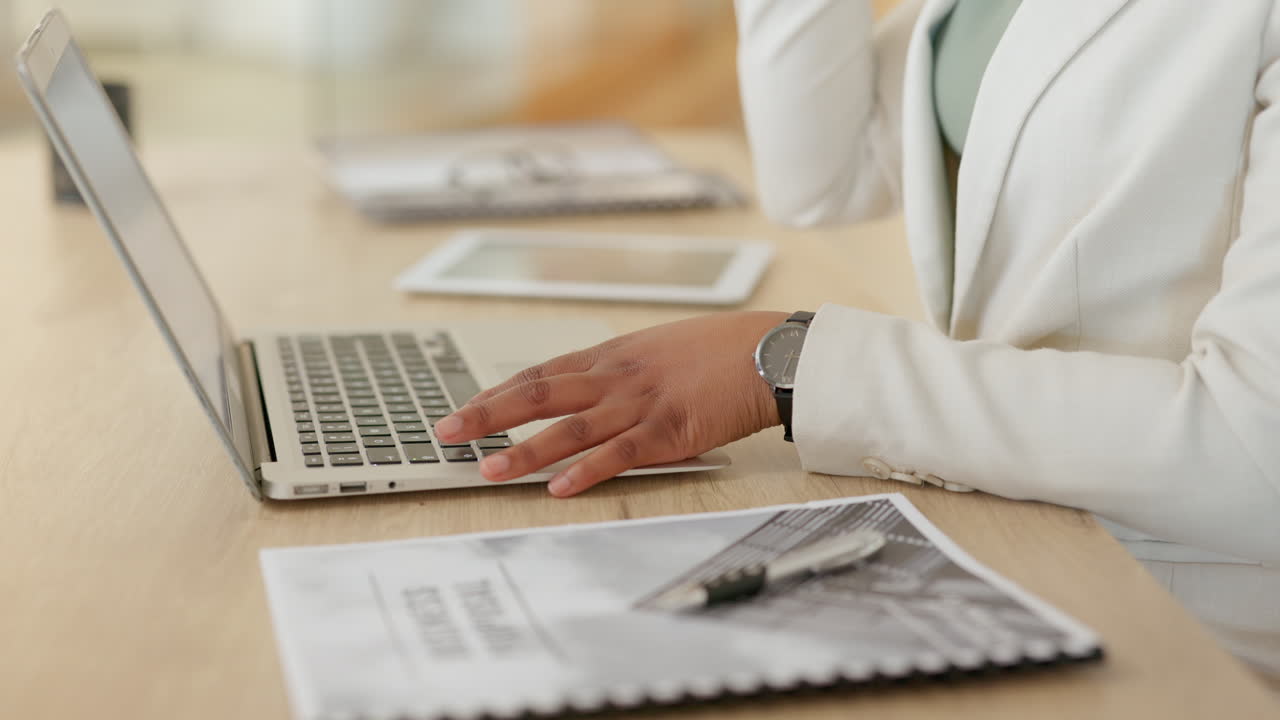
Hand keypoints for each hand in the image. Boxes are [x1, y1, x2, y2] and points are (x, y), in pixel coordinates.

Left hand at [433, 311, 788, 496]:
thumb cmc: (719, 351)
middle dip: (489, 415)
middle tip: (449, 432)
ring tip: (490, 469)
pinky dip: (586, 470)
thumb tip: (587, 389)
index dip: (497, 393)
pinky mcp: (669, 431)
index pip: (540, 373)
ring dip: (526, 450)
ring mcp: (640, 403)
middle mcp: (616, 376)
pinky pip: (619, 453)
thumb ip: (620, 369)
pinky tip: (559, 486)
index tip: (463, 409)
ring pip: (570, 428)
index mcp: (612, 354)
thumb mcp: (657, 348)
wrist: (768, 351)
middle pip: (539, 394)